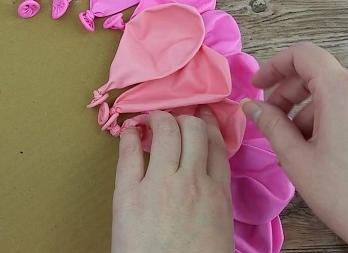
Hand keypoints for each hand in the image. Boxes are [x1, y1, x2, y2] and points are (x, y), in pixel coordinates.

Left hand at [111, 111, 233, 252]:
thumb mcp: (219, 232)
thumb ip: (216, 202)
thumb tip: (207, 182)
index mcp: (218, 195)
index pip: (216, 145)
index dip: (209, 124)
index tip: (203, 115)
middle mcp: (193, 182)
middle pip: (193, 130)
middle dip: (185, 118)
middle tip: (175, 117)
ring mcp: (160, 184)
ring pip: (166, 130)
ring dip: (159, 118)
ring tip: (153, 120)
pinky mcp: (128, 193)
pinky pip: (129, 153)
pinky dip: (129, 134)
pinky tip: (129, 130)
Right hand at [241, 42, 347, 252]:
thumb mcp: (297, 158)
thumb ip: (270, 124)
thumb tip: (251, 106)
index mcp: (344, 92)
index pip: (304, 55)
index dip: (274, 65)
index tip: (259, 85)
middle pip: (320, 74)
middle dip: (289, 93)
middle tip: (271, 120)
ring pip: (338, 93)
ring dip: (310, 109)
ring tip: (298, 145)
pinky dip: (333, 117)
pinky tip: (324, 149)